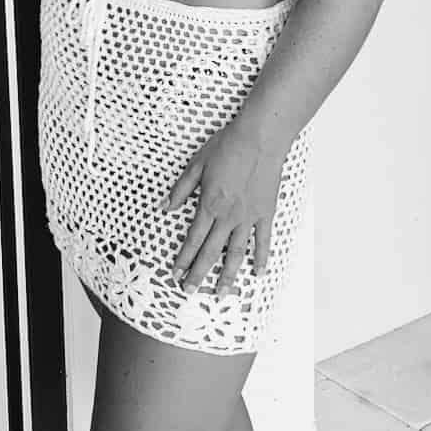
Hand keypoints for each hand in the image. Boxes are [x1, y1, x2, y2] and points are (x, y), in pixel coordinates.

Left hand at [164, 122, 286, 294]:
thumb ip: (180, 189)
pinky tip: (258, 273)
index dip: (183, 258)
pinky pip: (263, 241)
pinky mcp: (266, 213)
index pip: (193, 239)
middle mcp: (228, 216)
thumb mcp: (196, 164)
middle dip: (199, 274)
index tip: (176, 273)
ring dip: (228, 275)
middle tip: (190, 291)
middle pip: (211, 252)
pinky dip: (261, 258)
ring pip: (237, 253)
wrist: (261, 138)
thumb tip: (164, 207)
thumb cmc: (229, 146)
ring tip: (221, 292)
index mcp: (209, 204)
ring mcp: (249, 217)